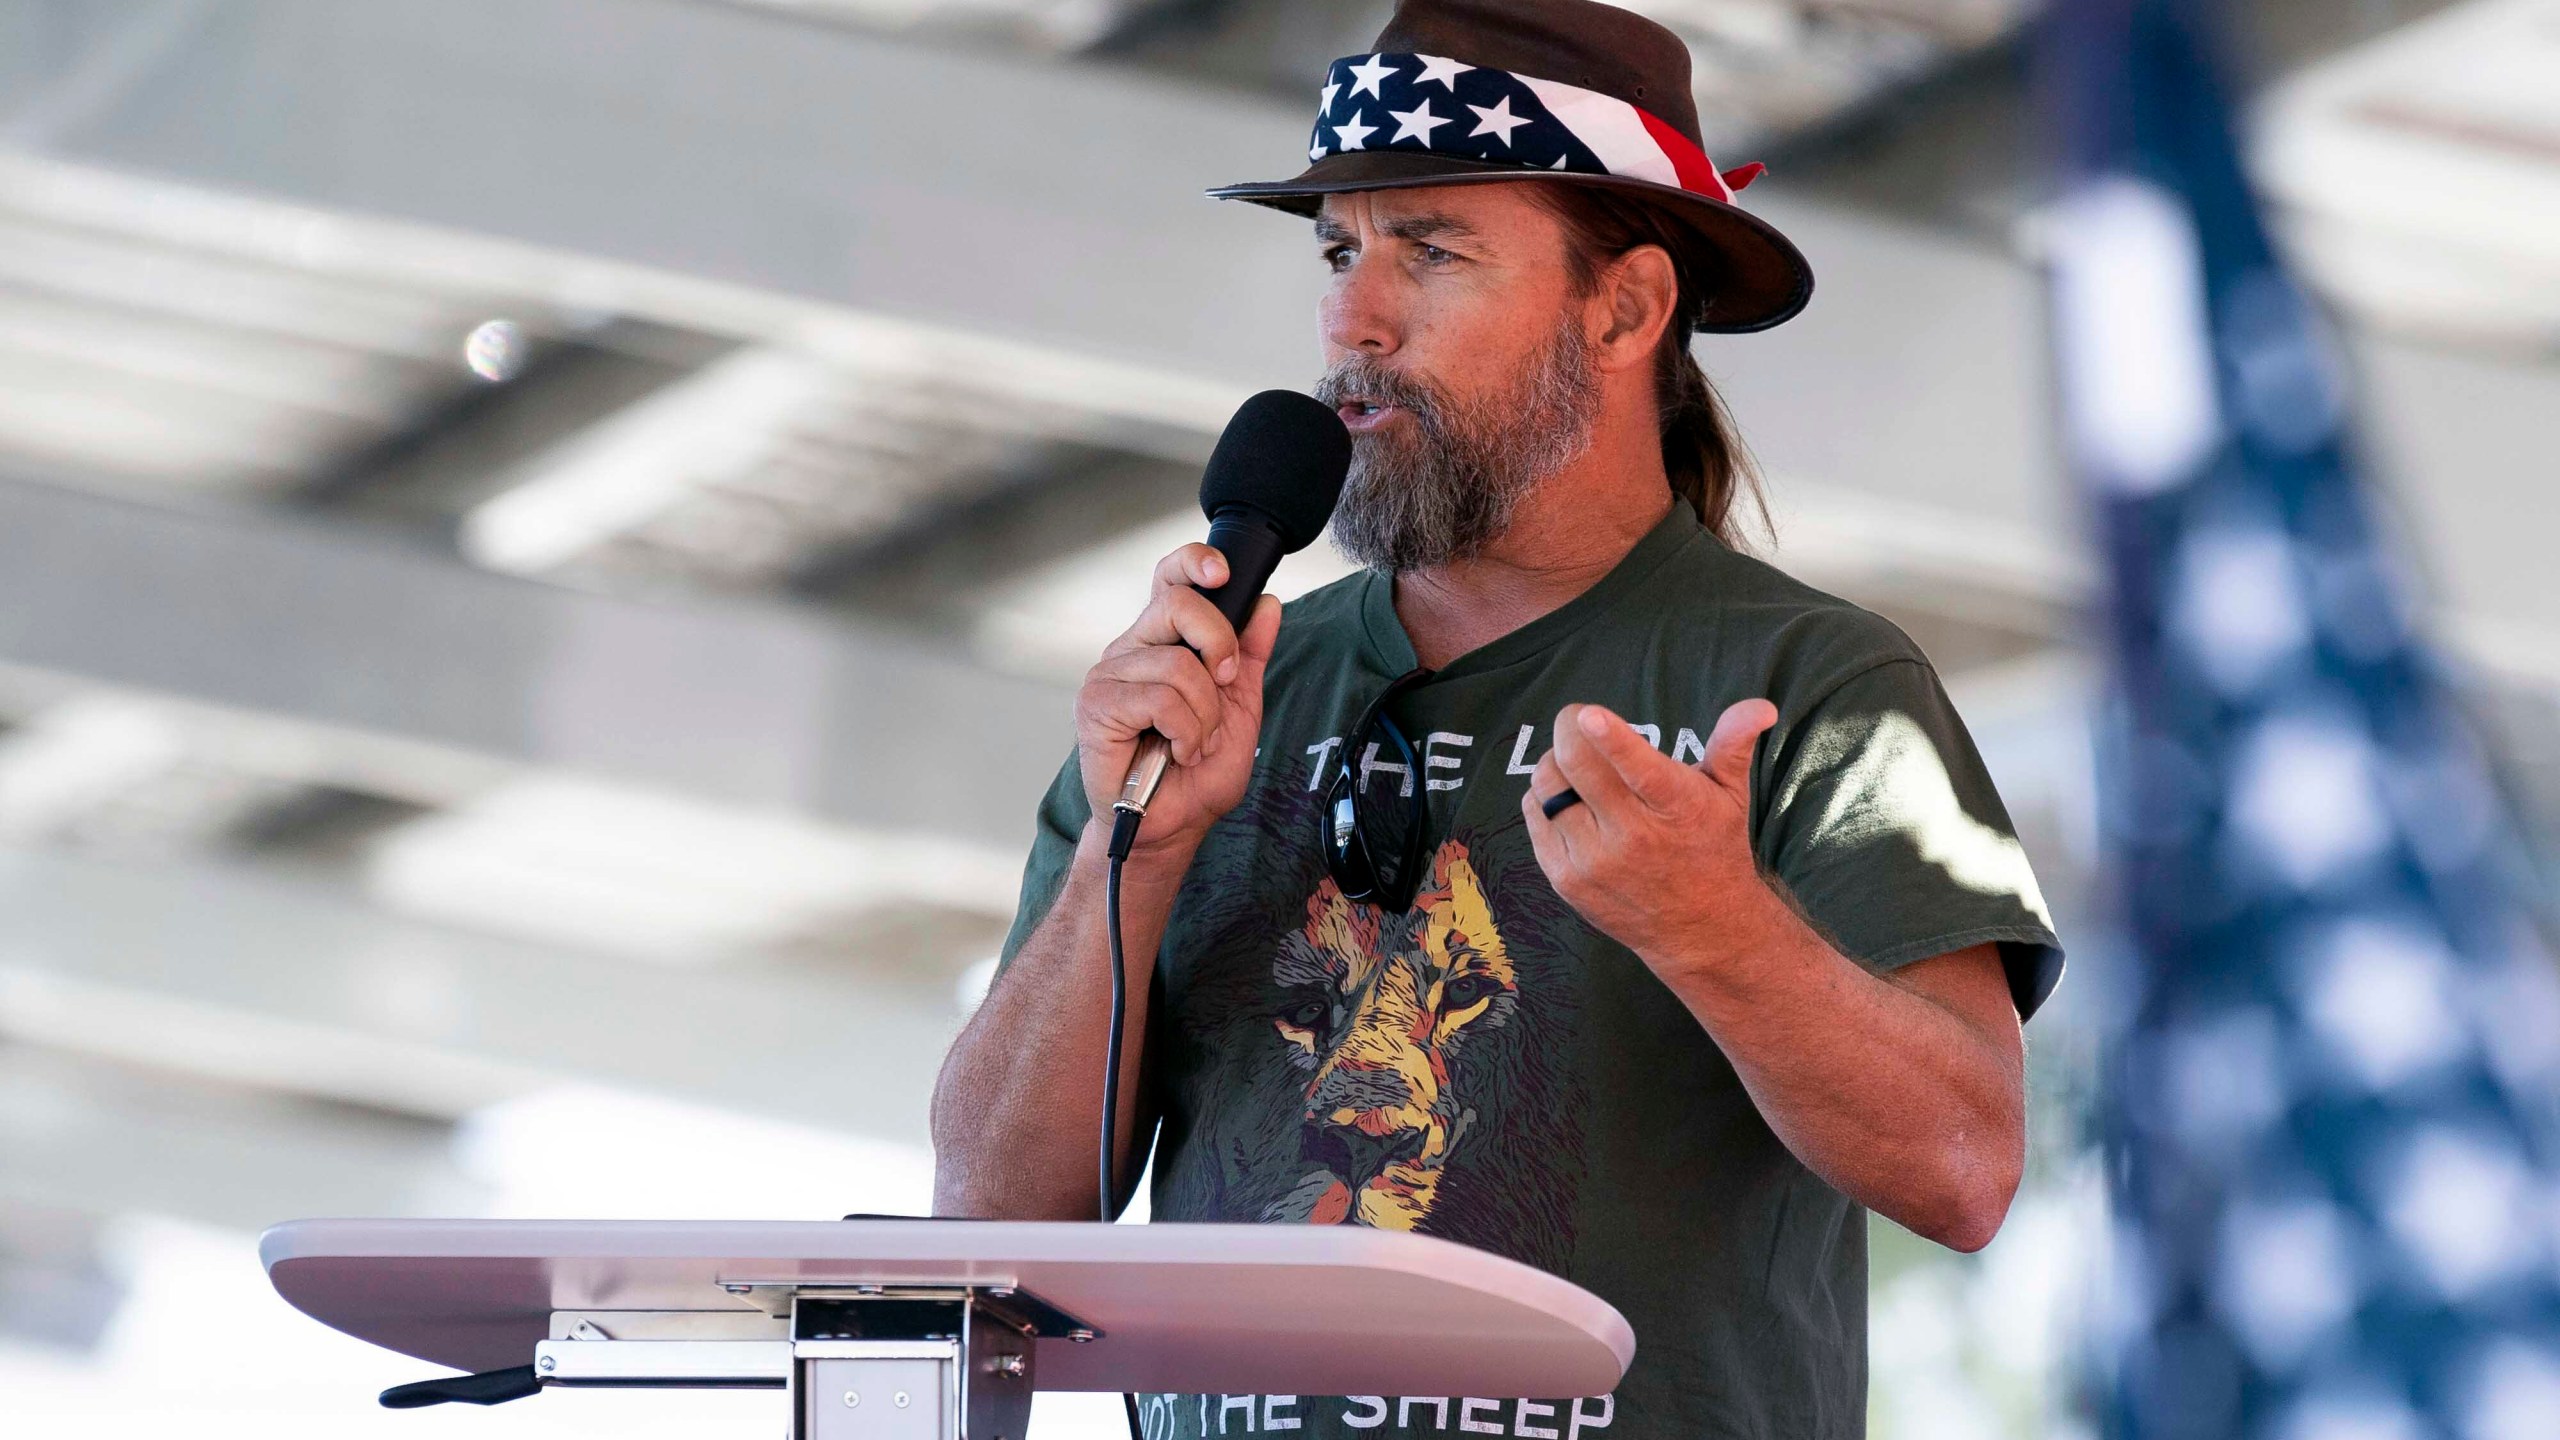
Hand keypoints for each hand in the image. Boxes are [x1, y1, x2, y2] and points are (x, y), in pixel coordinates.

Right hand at [1076, 544, 1281, 860]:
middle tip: (1224, 686)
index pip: (1169, 579)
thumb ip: (1248, 656)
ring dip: (1205, 714)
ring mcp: (1108, 675)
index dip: (1194, 563)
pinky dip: (1185, 731)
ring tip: (1194, 742)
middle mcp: (1131, 649)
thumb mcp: (1239, 708)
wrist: (1172, 826)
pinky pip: (1160, 698)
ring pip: (1177, 664)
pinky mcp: (1096, 705)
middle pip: (1177, 604)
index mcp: (1161, 641)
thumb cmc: (1197, 772)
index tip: (1223, 574)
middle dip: (1219, 644)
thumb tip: (1266, 603)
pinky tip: (1177, 752)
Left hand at [1520, 699, 1780, 970]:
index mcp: (1676, 808)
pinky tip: (1570, 800)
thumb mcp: (1731, 795)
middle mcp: (1633, 837)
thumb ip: (1735, 744)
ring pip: (1547, 785)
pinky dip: (1544, 795)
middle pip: (1576, 767)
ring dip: (1556, 761)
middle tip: (1579, 721)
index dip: (1610, 739)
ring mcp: (1594, 861)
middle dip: (1569, 730)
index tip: (1588, 715)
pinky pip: (1534, 813)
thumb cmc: (1714, 847)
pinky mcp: (1566, 879)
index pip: (1639, 770)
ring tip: (1578, 766)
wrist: (1700, 927)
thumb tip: (1762, 706)